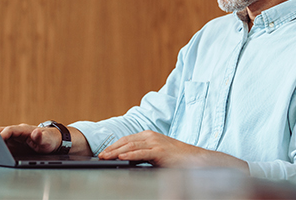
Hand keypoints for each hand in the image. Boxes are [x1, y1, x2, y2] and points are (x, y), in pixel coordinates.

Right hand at [0, 123, 60, 153]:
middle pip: (3, 131)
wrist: (52, 141)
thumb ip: (41, 137)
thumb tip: (36, 132)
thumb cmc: (49, 140)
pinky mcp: (14, 144)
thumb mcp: (47, 140)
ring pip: (1, 137)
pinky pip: (3, 144)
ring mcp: (15, 138)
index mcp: (24, 130)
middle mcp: (17, 132)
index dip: (3, 134)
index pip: (10, 130)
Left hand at [99, 131, 247, 170]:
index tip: (104, 152)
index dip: (114, 145)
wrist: (195, 159)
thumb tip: (127, 160)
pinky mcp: (159, 151)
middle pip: (126, 141)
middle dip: (112, 148)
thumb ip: (144, 154)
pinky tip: (121, 158)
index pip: (127, 139)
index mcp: (149, 135)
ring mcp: (155, 142)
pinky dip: (129, 155)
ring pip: (131, 146)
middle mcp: (150, 136)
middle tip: (100, 155)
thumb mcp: (157, 154)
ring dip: (116, 151)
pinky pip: (141, 153)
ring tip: (106, 157)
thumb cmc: (176, 159)